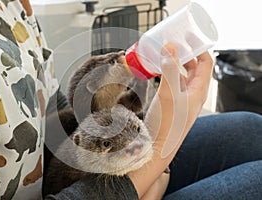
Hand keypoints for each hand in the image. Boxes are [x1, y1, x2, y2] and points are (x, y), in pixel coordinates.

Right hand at [128, 45, 213, 197]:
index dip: (199, 48)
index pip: (206, 63)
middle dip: (186, 54)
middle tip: (173, 43)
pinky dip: (167, 74)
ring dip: (175, 64)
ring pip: (182, 76)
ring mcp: (182, 100)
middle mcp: (193, 94)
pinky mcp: (171, 105)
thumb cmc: (167, 123)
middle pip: (194, 68)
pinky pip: (173, 84)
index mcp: (199, 91)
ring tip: (164, 54)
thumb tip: (170, 47)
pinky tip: (157, 72)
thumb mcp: (169, 93)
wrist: (158, 146)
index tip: (188, 37)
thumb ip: (170, 70)